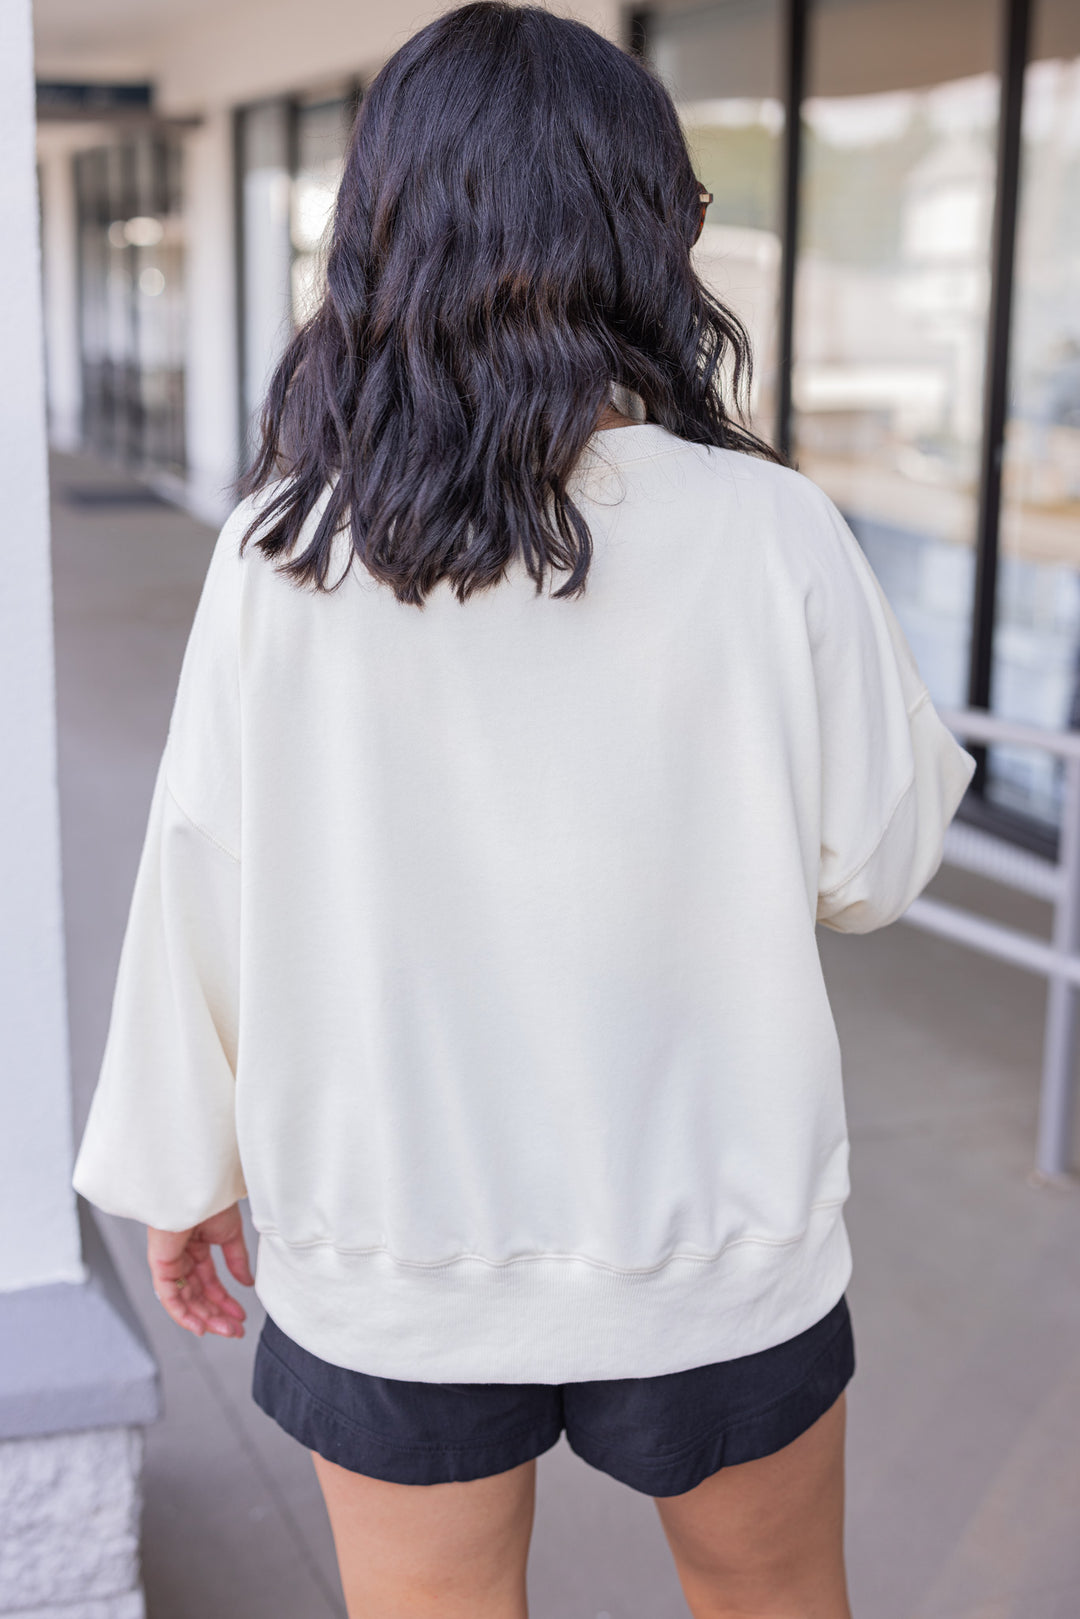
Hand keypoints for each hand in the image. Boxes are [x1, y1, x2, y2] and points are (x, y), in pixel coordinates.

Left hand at [147, 1202, 254, 1337]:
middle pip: (197, 1296)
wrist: (199, 1187)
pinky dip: (183, 1315)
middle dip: (217, 1315)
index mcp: (196, 1249)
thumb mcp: (229, 1235)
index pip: (209, 1283)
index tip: (241, 1317)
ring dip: (205, 1319)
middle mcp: (181, 1259)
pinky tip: (201, 1327)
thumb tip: (247, 1283)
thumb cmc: (211, 1201)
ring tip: (227, 1331)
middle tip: (235, 1331)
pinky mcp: (161, 1266)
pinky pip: (170, 1298)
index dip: (224, 1301)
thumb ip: (236, 1261)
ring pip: (186, 1301)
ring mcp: (170, 1263)